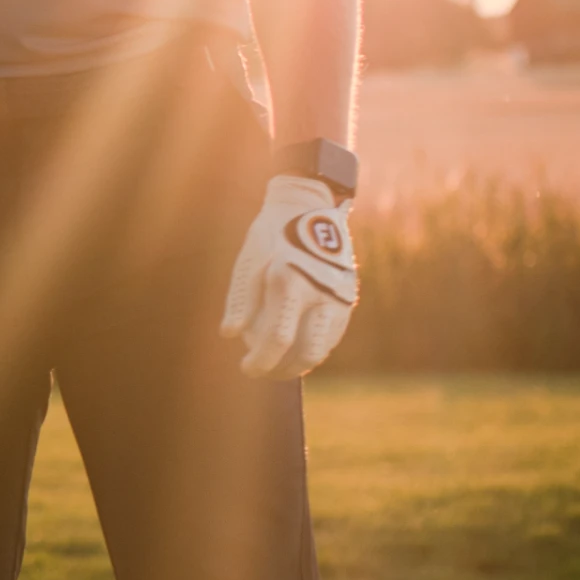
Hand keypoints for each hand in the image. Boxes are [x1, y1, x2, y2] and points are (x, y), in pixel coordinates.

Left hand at [221, 176, 356, 379]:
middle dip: (283, 370)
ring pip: (323, 347)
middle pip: (306, 353)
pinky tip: (297, 348)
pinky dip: (316, 347)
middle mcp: (318, 292)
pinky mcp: (349, 296)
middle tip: (264, 372)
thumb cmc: (270, 236)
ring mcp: (338, 296)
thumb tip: (230, 336)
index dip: (260, 362)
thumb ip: (239, 301)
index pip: (276, 340)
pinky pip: (333, 334)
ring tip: (280, 366)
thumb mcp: (247, 262)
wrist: (309, 207)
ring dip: (301, 363)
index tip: (247, 369)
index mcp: (288, 282)